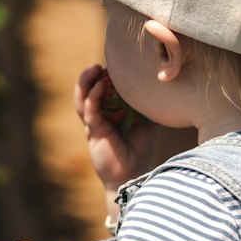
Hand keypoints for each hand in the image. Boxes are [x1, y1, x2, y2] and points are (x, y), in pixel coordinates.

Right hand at [75, 64, 162, 195]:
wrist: (133, 175)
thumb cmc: (138, 151)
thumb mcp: (146, 124)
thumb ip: (147, 107)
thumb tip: (159, 89)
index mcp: (107, 114)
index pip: (99, 91)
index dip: (103, 78)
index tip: (113, 66)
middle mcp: (97, 118)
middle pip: (85, 92)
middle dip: (90, 77)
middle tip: (99, 65)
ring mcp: (93, 125)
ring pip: (81, 100)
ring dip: (85, 83)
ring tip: (94, 69)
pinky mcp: (93, 133)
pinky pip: (89, 112)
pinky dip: (93, 98)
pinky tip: (100, 88)